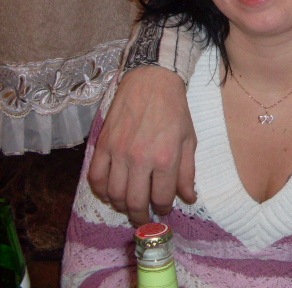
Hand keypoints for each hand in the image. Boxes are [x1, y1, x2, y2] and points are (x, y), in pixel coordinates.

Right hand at [87, 66, 196, 225]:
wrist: (152, 82)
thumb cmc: (175, 110)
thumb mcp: (189, 139)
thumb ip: (188, 172)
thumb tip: (189, 198)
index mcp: (166, 157)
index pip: (162, 197)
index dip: (163, 208)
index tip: (163, 209)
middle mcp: (140, 158)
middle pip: (135, 202)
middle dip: (140, 216)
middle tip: (144, 218)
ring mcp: (118, 152)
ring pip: (114, 195)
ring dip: (121, 206)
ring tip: (129, 205)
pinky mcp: (102, 145)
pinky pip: (95, 178)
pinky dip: (101, 191)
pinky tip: (111, 191)